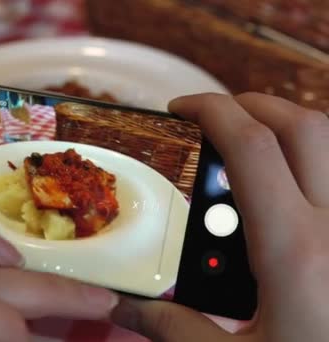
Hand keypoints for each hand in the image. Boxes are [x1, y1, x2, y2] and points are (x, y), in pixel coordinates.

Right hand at [111, 93, 328, 340]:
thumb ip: (173, 330)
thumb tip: (123, 309)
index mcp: (294, 252)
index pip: (251, 148)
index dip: (212, 110)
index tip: (180, 109)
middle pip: (303, 125)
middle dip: (252, 105)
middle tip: (214, 119)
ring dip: (290, 130)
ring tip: (251, 151)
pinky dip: (317, 165)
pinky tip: (293, 196)